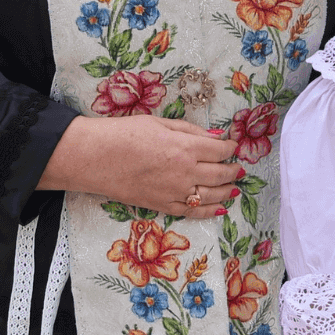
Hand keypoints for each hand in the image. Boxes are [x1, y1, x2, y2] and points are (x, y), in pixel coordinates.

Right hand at [39, 115, 240, 218]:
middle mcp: (185, 171)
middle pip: (220, 174)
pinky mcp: (162, 206)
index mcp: (185, 147)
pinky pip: (192, 212)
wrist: (95, 158)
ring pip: (211, 196)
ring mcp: (174, 191)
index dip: (230, 147)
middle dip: (233, 171)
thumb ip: (189, 131)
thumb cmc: (125, 133)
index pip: (220, 149)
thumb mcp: (160, 122)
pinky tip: (219, 210)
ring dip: (227, 192)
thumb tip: (214, 137)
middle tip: (239, 169)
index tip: (233, 146)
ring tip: (235, 189)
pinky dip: (208, 212)